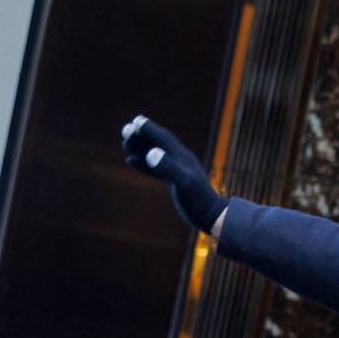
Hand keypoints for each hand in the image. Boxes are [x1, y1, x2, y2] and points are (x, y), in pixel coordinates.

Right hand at [121, 116, 225, 232]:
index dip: (151, 130)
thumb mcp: (183, 182)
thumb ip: (168, 167)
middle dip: (143, 136)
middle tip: (126, 129)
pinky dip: (144, 164)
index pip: (165, 139)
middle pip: (159, 144)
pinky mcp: (177, 182)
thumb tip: (151, 153)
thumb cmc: (199, 200)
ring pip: (157, 155)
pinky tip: (131, 161)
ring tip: (125, 142)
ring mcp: (180, 171)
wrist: (213, 217)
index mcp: (183, 158)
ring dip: (141, 148)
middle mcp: (182, 161)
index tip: (137, 121)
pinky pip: (157, 169)